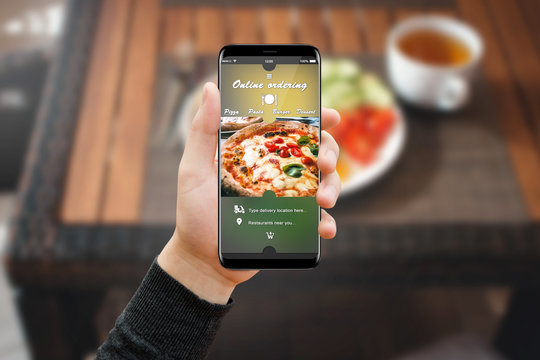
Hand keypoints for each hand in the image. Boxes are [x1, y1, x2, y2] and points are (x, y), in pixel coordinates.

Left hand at [158, 82, 340, 303]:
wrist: (203, 260)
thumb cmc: (195, 213)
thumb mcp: (193, 170)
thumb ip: (202, 131)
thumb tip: (210, 88)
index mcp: (258, 154)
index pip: (290, 129)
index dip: (314, 117)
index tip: (329, 113)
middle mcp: (277, 172)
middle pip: (316, 152)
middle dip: (330, 152)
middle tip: (325, 161)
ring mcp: (288, 198)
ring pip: (324, 183)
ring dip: (333, 187)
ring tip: (325, 200)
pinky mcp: (293, 224)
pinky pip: (317, 220)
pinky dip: (326, 223)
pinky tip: (325, 228)